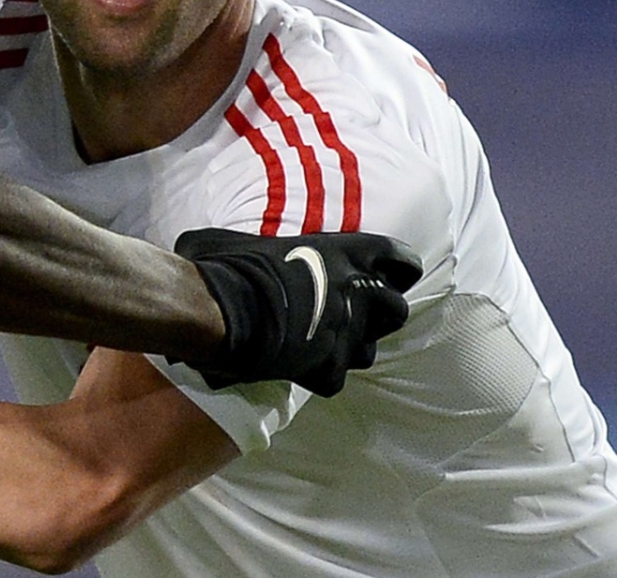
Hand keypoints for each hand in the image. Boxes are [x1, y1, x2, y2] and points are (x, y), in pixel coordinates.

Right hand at [172, 228, 422, 396]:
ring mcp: (345, 335)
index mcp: (341, 252)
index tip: (386, 275)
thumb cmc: (224, 266)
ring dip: (348, 349)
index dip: (396, 270)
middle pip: (397, 310)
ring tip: (320, 346)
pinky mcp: (329, 370)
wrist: (216, 311)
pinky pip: (332, 378)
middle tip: (351, 316)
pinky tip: (292, 368)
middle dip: (379, 316)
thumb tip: (221, 246)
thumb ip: (250, 242)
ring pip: (369, 352)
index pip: (401, 259)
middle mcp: (355, 293)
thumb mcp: (233, 238)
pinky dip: (316, 376)